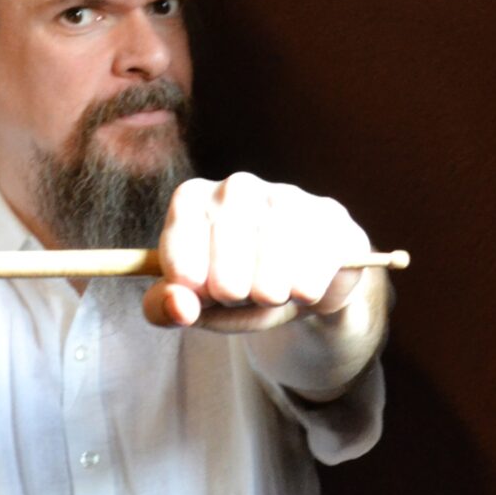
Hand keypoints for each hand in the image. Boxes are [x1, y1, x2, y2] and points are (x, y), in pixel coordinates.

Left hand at [144, 173, 370, 332]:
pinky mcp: (330, 220)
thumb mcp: (192, 301)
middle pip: (226, 282)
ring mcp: (287, 197)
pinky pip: (308, 284)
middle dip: (236, 302)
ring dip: (271, 302)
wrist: (302, 282)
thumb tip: (179, 307)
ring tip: (273, 287)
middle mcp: (237, 187)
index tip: (203, 292)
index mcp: (192, 199)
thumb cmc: (237, 285)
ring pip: (269, 286)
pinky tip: (304, 281)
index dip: (196, 296)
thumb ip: (165, 306)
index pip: (180, 268)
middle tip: (244, 290)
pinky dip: (304, 299)